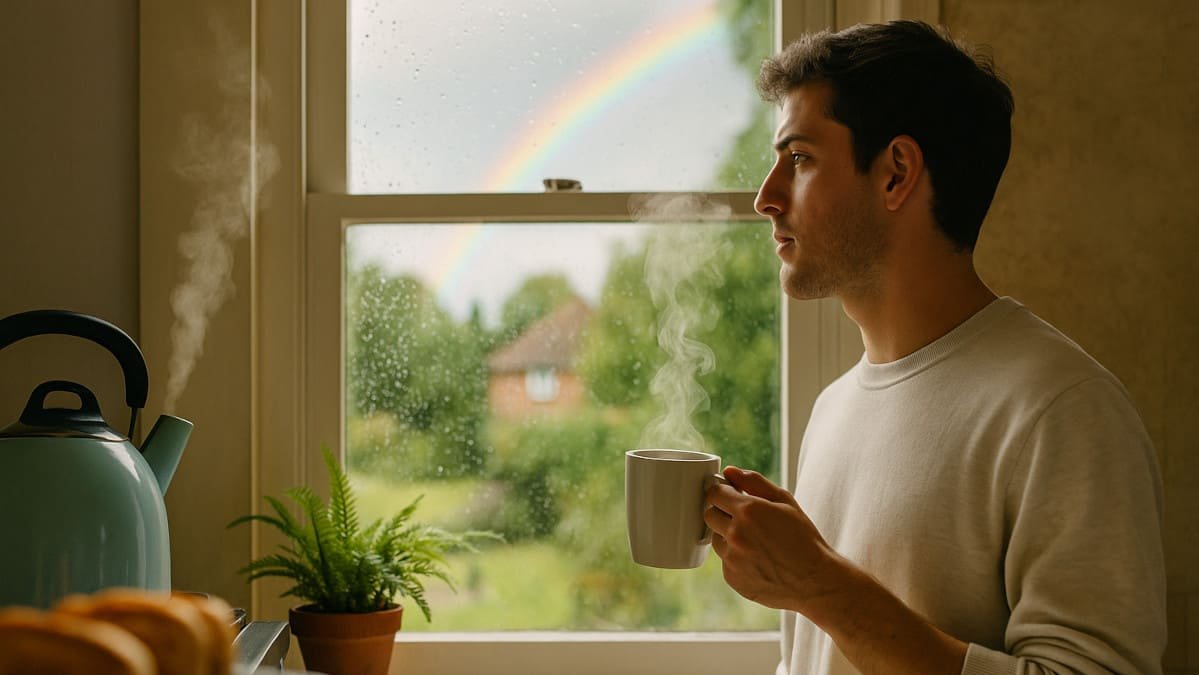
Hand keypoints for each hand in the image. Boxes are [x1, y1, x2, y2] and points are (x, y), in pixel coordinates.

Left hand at [703, 466, 843, 613]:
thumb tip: (729, 471)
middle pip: (709, 514)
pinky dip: (736, 558)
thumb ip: (755, 482)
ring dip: (728, 536)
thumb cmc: (803, 538)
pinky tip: (758, 559)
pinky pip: (725, 560)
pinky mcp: (732, 578)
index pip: (714, 493)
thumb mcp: (786, 502)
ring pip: (716, 538)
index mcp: (748, 511)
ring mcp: (732, 558)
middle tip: (744, 518)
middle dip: (722, 511)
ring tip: (755, 541)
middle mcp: (735, 534)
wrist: (814, 581)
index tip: (729, 495)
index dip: (722, 491)